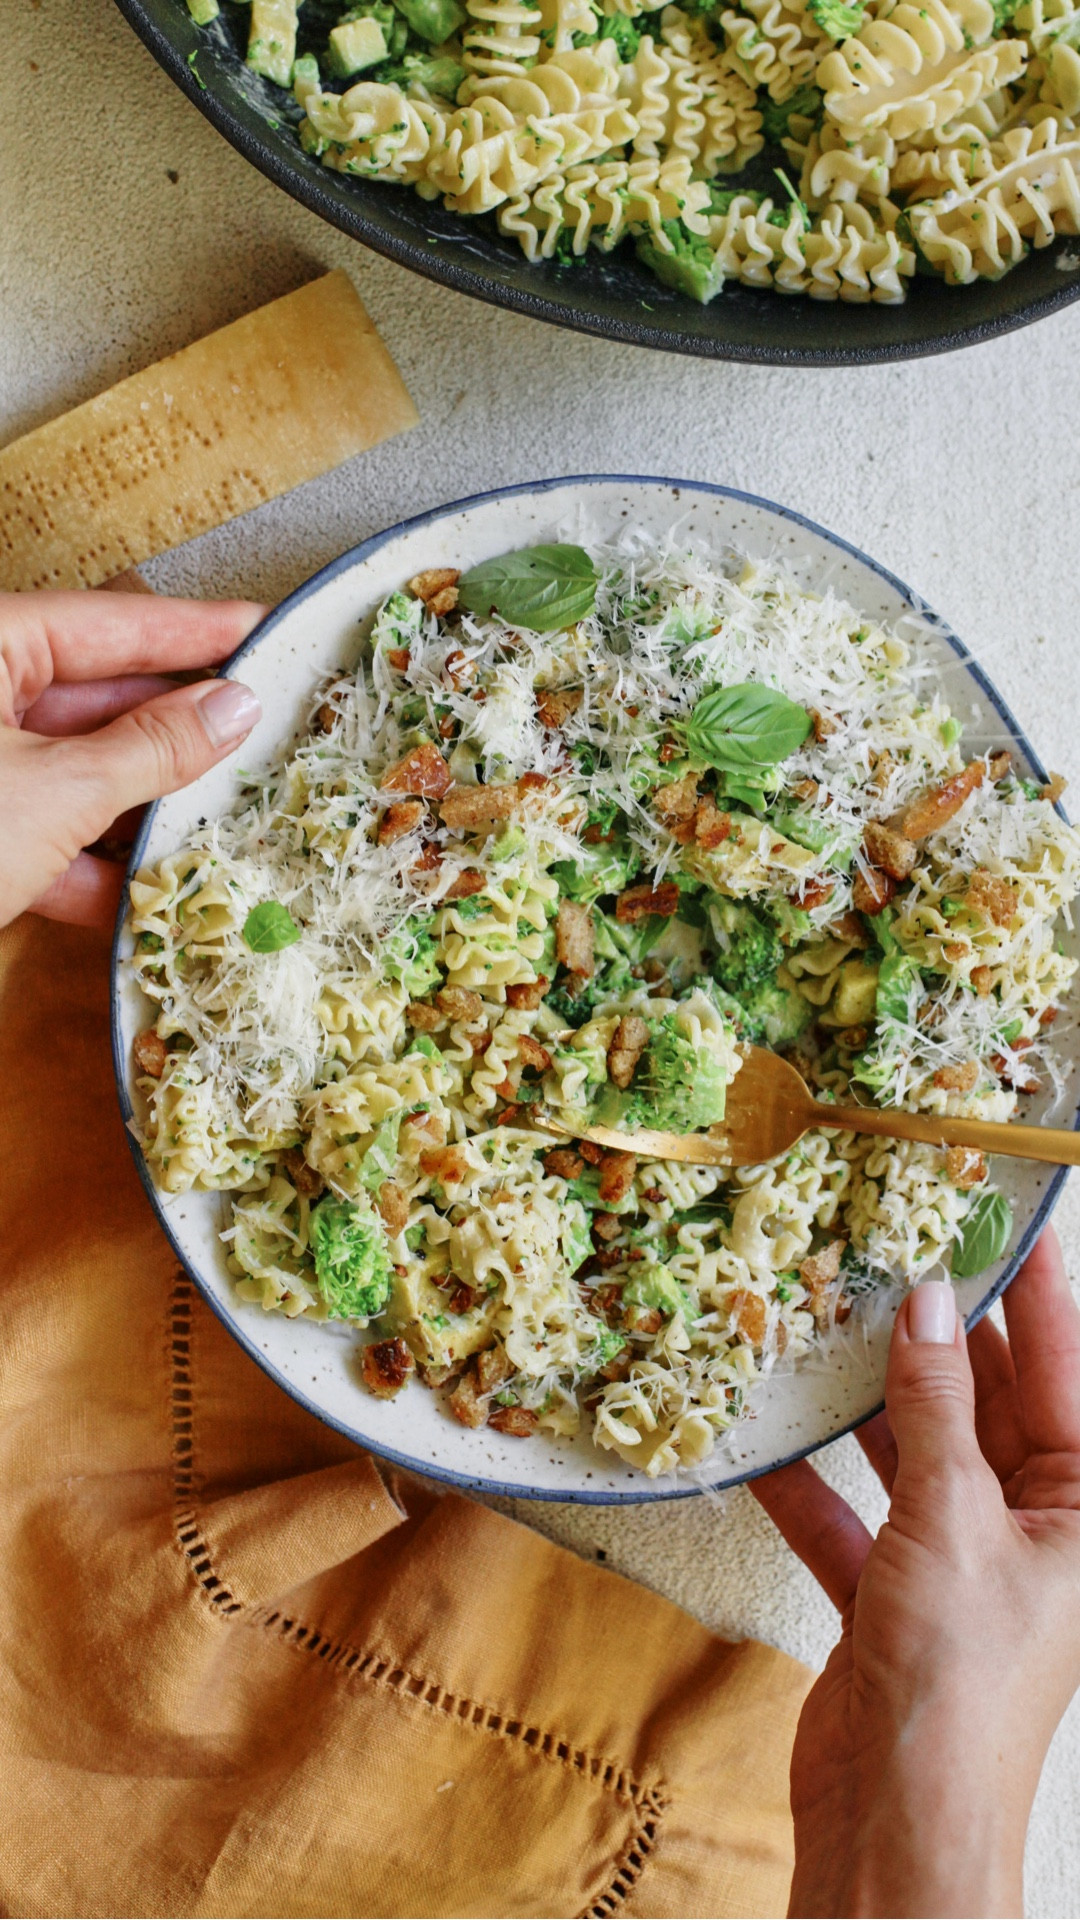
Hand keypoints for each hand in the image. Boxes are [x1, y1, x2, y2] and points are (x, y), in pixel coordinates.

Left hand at [0, 589, 264, 929]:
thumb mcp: (54, 792)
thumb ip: (151, 748)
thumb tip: (232, 707)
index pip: (115, 624)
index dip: (200, 631)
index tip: (271, 630)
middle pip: (101, 699)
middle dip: (182, 732)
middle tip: (272, 738)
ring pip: (78, 775)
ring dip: (147, 811)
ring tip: (231, 822)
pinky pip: (44, 836)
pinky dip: (92, 869)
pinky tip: (151, 898)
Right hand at [753, 1228, 1079, 1918]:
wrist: (898, 1828)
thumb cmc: (961, 1688)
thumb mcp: (951, 1521)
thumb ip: (933, 1406)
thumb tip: (926, 1307)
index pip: (1065, 1369)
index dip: (1034, 1290)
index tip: (1008, 1215)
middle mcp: (1032, 1530)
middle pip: (985, 1404)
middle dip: (933, 1337)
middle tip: (893, 1251)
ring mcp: (959, 1564)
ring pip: (913, 1453)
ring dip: (861, 1403)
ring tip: (819, 1321)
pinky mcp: (893, 1599)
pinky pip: (852, 1517)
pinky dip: (809, 1486)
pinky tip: (762, 1440)